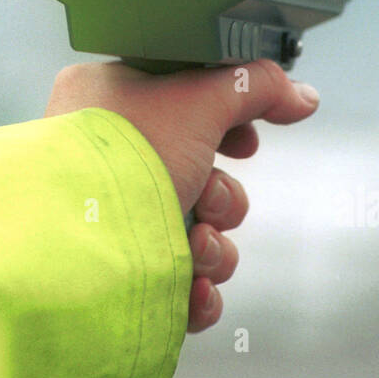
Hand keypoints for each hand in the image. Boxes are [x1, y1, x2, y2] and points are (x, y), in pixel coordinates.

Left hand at [44, 59, 319, 331]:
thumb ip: (256, 88)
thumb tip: (302, 95)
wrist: (77, 244)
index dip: (223, 126)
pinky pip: (183, 285)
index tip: (243, 140)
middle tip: (207, 195)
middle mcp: (107, 161)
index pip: (182, 106)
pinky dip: (199, 288)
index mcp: (107, 104)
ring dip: (214, 245)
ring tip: (195, 244)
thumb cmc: (121, 159)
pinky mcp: (125, 277)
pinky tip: (193, 286)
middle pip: (199, 176)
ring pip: (198, 233)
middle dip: (221, 196)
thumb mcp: (197, 100)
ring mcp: (115, 222)